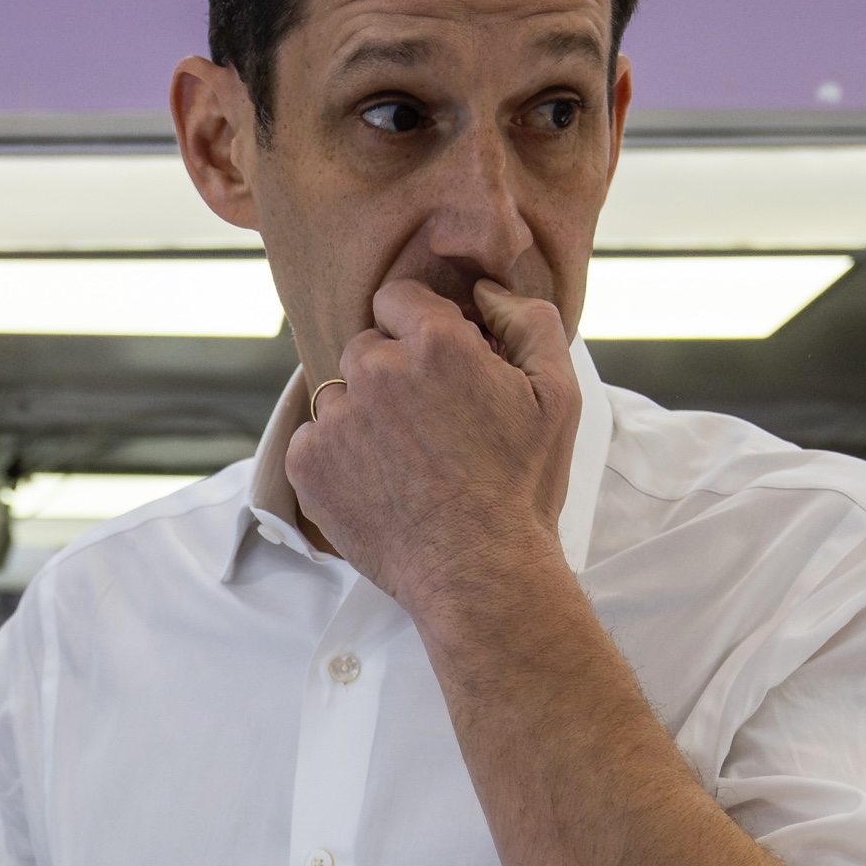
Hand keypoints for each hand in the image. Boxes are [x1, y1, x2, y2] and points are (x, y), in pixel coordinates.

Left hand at [282, 277, 580, 621]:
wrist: (479, 575)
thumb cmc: (522, 489)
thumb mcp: (558, 395)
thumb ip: (529, 320)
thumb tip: (487, 290)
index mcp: (435, 342)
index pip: (399, 299)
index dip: (420, 331)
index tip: (438, 370)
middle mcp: (376, 370)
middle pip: (367, 346)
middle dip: (392, 374)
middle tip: (428, 427)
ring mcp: (336, 418)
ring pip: (340, 395)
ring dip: (364, 418)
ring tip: (406, 465)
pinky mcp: (308, 463)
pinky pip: (314, 441)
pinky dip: (339, 459)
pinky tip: (380, 487)